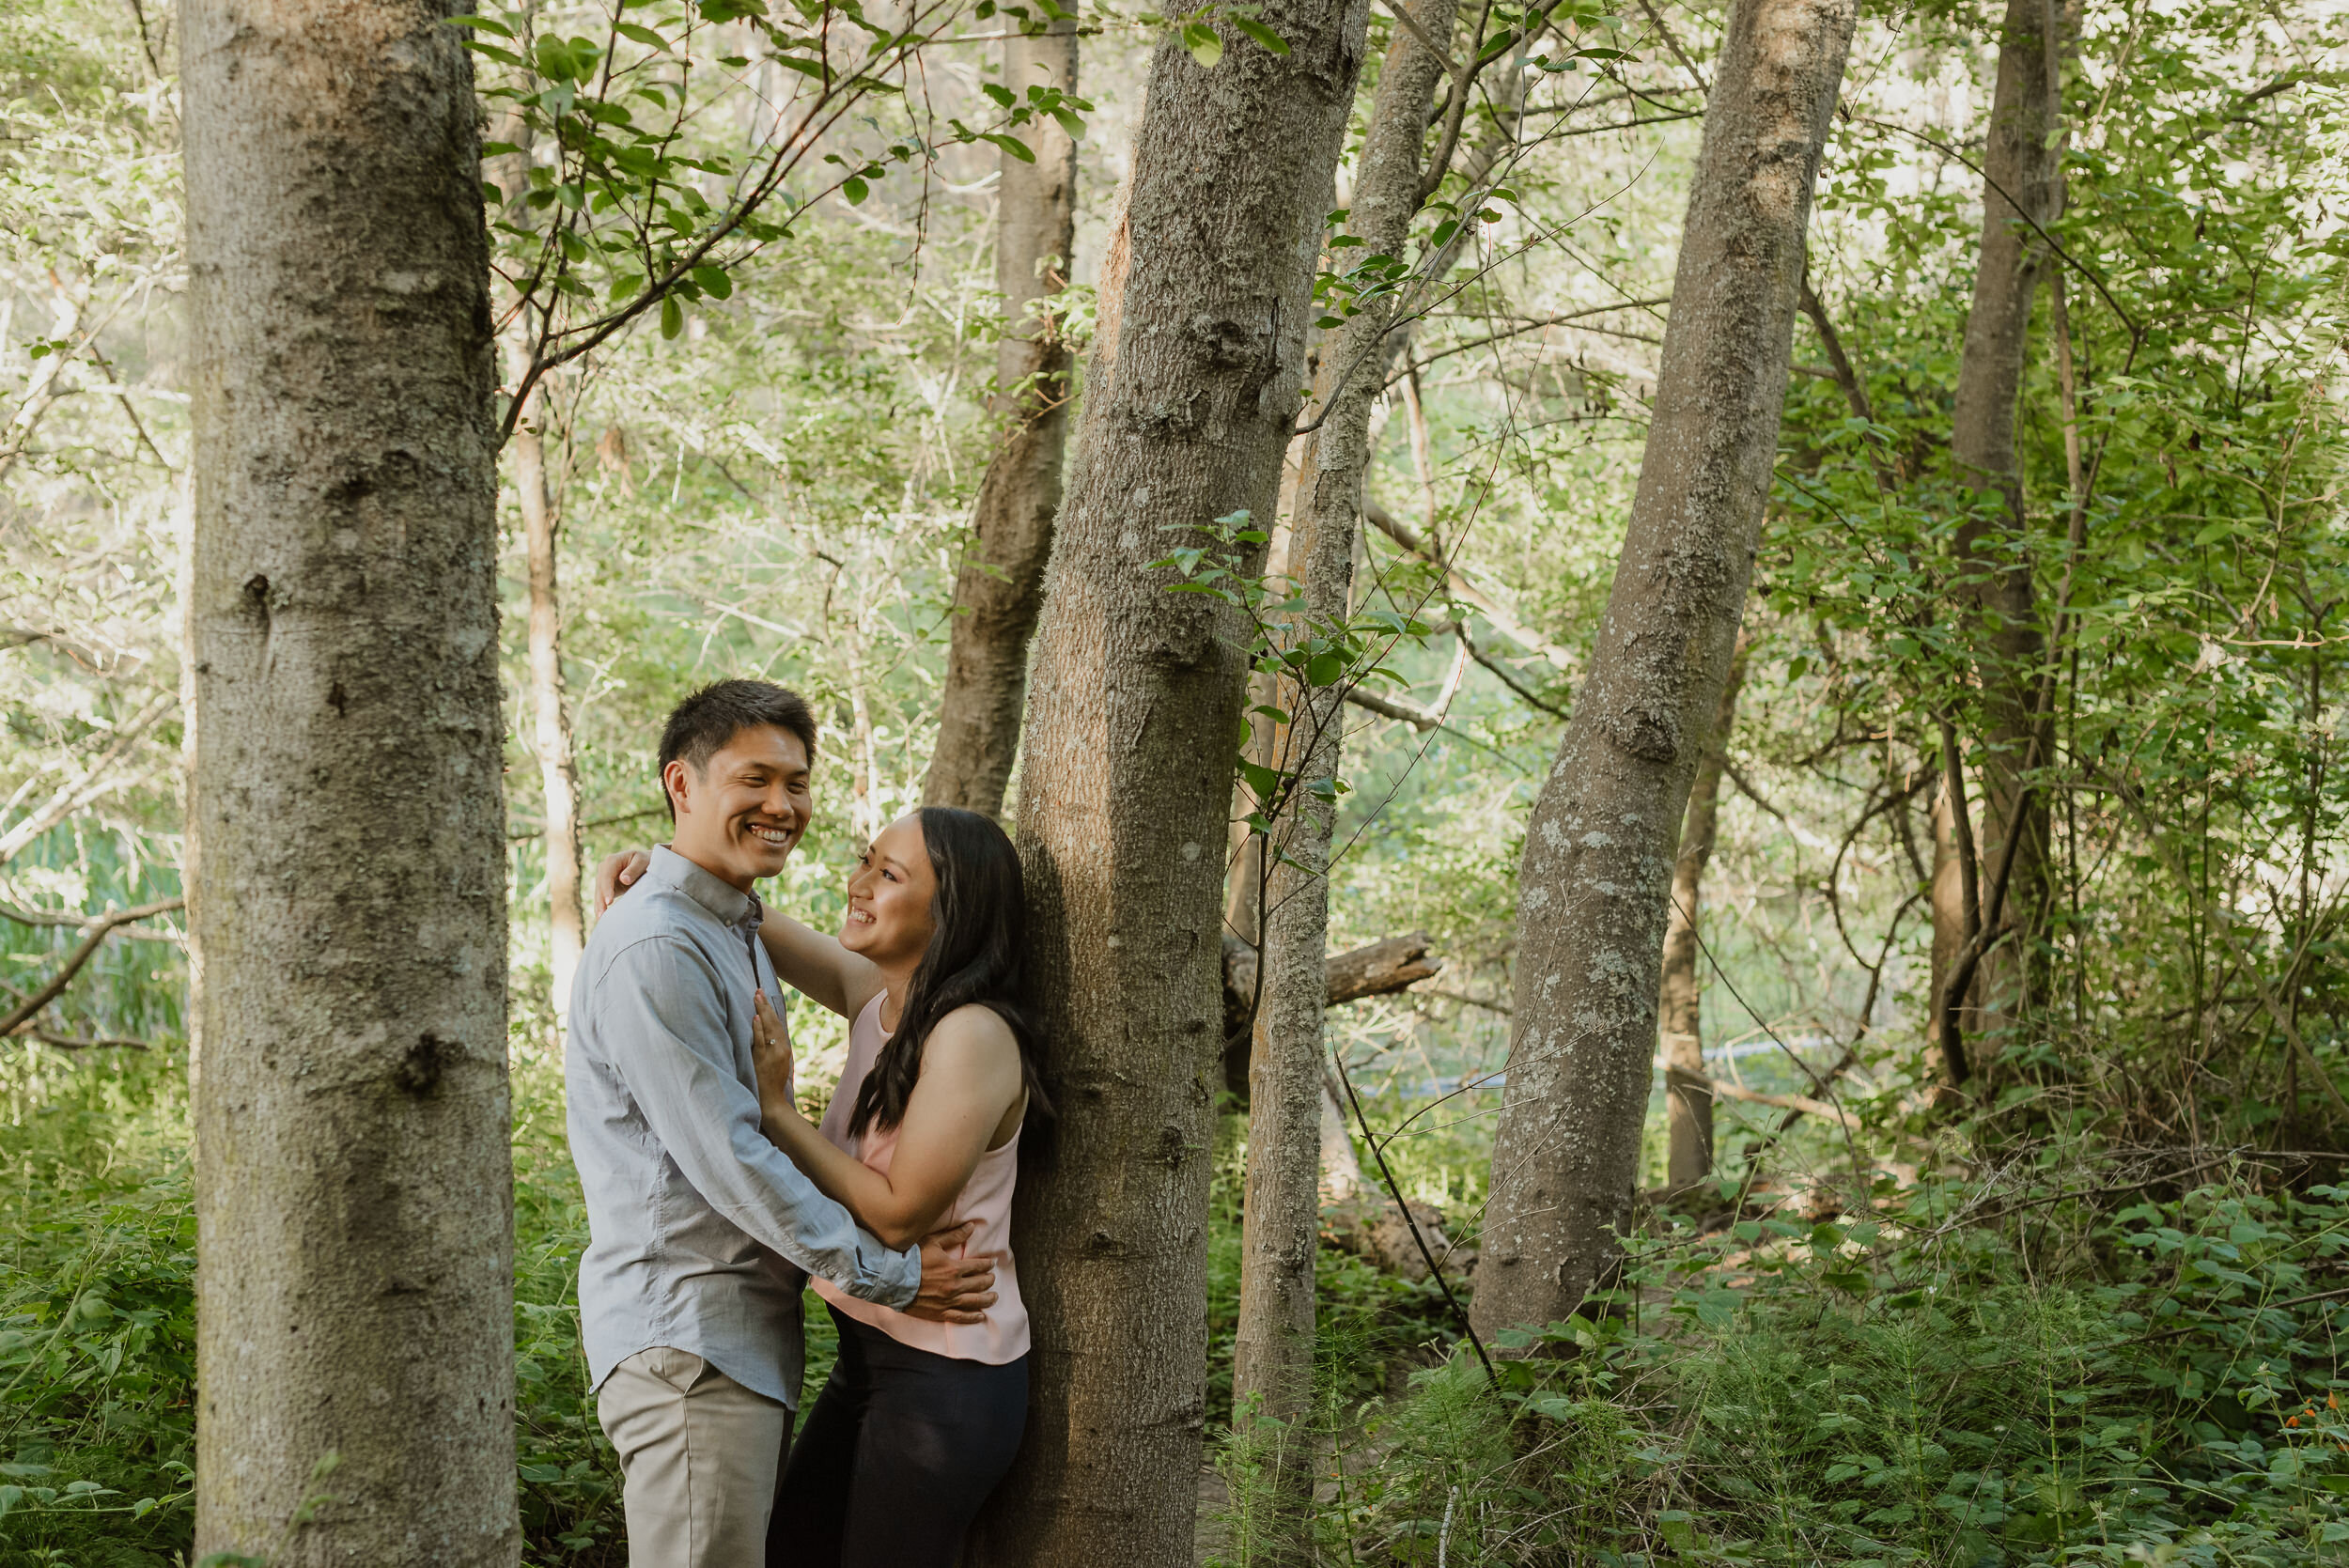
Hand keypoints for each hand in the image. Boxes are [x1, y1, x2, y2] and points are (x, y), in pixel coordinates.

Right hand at [593, 848, 653, 913]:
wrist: (647, 864)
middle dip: (600, 900)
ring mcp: (604, 877)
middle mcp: (605, 868)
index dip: (607, 889)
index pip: (606, 876)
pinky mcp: (607, 886)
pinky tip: (601, 917)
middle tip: (602, 915)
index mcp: (613, 860)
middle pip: (600, 886)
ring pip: (599, 893)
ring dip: (599, 906)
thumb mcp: (643, 862)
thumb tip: (623, 879)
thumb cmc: (646, 861)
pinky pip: (602, 897)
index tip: (609, 902)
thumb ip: (634, 869)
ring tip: (600, 919)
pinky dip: (601, 906)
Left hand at [751, 988, 794, 1119]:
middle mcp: (781, 1049)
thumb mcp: (779, 1065)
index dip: (771, 1010)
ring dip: (761, 1012)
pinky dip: (758, 1029)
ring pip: (768, 1028)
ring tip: (756, 997)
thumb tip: (767, 1035)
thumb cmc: (773, 1085)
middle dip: (765, 1005)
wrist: (772, 1103)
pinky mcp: (762, 1061)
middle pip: (774, 1022)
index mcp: (785, 1049)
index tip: (764, 997)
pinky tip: (754, 1018)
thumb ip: (775, 1050)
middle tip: (758, 990)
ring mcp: (771, 1055)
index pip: (778, 1024)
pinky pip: (760, 1042)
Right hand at [905, 1220, 996, 1323]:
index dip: (987, 1264)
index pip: (978, 1266)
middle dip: (988, 1280)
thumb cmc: (911, 1258)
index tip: (991, 1263)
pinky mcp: (939, 1313)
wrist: (892, 1280)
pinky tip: (980, 1316)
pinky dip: (972, 1317)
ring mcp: (948, 1301)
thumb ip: (954, 1235)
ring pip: (974, 1302)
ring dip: (987, 1299)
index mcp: (954, 1268)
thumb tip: (971, 1226)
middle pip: (979, 1284)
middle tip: (992, 1279)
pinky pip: (960, 1317)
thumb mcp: (932, 1242)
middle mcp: (954, 1286)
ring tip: (994, 1297)